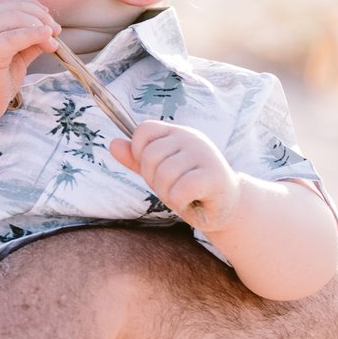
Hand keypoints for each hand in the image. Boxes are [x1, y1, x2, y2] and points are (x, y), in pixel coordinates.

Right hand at [0, 0, 57, 118]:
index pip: (7, 3)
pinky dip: (31, 34)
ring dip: (38, 24)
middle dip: (39, 15)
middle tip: (56, 31)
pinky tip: (46, 37)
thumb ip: (27, 44)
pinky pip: (11, 37)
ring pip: (13, 17)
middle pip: (13, 7)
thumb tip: (49, 33)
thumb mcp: (13, 60)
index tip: (48, 19)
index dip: (31, 5)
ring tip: (52, 39)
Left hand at [109, 120, 240, 230]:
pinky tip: (190, 201)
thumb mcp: (159, 172)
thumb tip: (112, 143)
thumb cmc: (189, 188)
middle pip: (149, 155)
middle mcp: (191, 138)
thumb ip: (137, 159)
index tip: (153, 169)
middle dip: (153, 179)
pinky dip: (179, 201)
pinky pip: (181, 189)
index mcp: (176, 133)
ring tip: (182, 195)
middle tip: (172, 187)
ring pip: (164, 174)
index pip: (144, 130)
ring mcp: (204, 155)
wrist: (225, 207)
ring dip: (167, 193)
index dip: (138, 152)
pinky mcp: (214, 176)